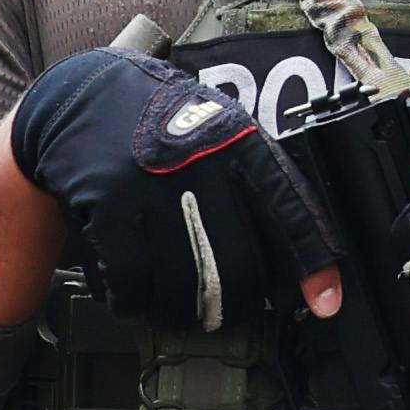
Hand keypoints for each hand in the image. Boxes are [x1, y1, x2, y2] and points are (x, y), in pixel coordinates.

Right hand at [3, 44, 320, 335]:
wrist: (85, 95)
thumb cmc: (161, 122)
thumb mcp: (219, 130)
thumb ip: (251, 182)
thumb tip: (289, 256)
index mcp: (240, 142)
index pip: (290, 209)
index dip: (312, 263)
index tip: (325, 304)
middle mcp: (201, 162)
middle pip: (237, 265)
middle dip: (235, 305)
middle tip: (227, 314)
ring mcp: (151, 184)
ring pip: (181, 283)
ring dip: (182, 311)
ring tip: (179, 311)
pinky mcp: (106, 203)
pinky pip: (129, 279)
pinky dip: (134, 301)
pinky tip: (134, 297)